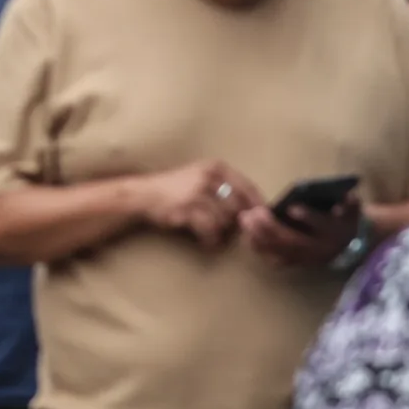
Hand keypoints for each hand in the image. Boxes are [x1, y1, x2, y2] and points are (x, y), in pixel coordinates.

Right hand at [133, 161, 262, 248]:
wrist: (145, 194)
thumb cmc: (177, 188)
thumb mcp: (202, 177)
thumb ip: (226, 187)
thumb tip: (253, 208)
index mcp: (217, 167)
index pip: (248, 186)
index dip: (257, 205)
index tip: (263, 220)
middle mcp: (209, 176)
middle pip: (238, 207)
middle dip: (235, 223)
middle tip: (229, 231)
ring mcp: (198, 191)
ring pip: (225, 220)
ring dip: (221, 232)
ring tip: (212, 235)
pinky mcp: (188, 208)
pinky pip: (210, 229)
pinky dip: (210, 240)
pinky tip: (206, 241)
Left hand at [239, 194, 362, 268]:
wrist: (351, 245)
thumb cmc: (347, 219)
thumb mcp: (352, 208)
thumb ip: (349, 203)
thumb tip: (342, 198)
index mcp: (333, 231)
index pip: (321, 225)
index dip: (308, 217)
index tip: (292, 207)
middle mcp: (318, 248)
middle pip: (292, 240)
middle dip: (271, 227)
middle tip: (254, 213)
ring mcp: (306, 258)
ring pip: (281, 251)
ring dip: (260, 237)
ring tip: (245, 220)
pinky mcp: (298, 263)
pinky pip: (276, 260)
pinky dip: (261, 249)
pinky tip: (248, 237)